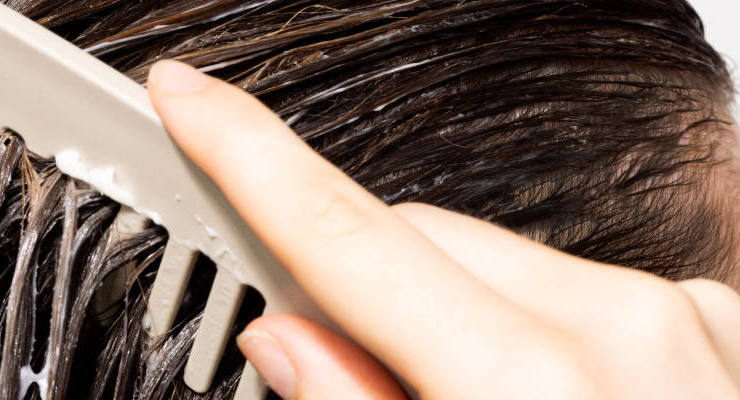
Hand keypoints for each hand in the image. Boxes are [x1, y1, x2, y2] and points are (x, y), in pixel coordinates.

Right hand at [146, 60, 739, 398]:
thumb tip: (285, 344)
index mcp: (536, 384)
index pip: (349, 236)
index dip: (250, 158)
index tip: (188, 98)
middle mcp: (625, 325)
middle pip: (419, 246)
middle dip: (361, 290)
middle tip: (329, 367)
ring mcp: (692, 320)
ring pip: (502, 265)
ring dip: (456, 316)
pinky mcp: (726, 325)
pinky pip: (585, 291)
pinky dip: (542, 330)